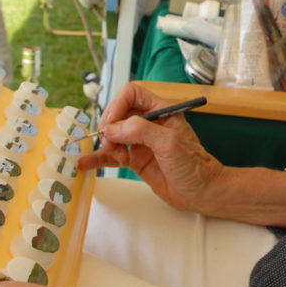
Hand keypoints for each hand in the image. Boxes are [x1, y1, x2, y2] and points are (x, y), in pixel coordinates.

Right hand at [77, 82, 222, 213]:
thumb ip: (140, 131)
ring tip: (113, 156)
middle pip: (118, 113)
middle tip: (110, 143)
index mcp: (160, 110)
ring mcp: (140, 141)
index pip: (131, 94)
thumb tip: (113, 128)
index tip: (112, 124)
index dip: (118, 105)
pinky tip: (85, 162)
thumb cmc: (193, 165)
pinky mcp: (135, 159)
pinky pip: (112, 155)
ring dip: (106, 143)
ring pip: (113, 134)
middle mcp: (148, 122)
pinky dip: (98, 158)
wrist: (200, 192)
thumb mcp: (169, 142)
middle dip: (109, 126)